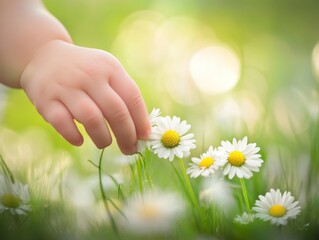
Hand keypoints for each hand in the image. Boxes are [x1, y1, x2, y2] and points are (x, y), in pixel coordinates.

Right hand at [20, 40, 149, 153]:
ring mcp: (67, 87)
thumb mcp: (107, 72)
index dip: (141, 121)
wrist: (45, 56)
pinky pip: (63, 123)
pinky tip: (80, 140)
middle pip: (116, 111)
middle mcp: (90, 75)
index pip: (132, 97)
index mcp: (110, 68)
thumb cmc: (86, 72)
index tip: (145, 138)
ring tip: (104, 143)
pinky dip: (74, 136)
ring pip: (92, 118)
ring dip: (103, 138)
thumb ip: (124, 95)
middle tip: (130, 150)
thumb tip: (142, 130)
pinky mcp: (46, 99)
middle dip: (127, 135)